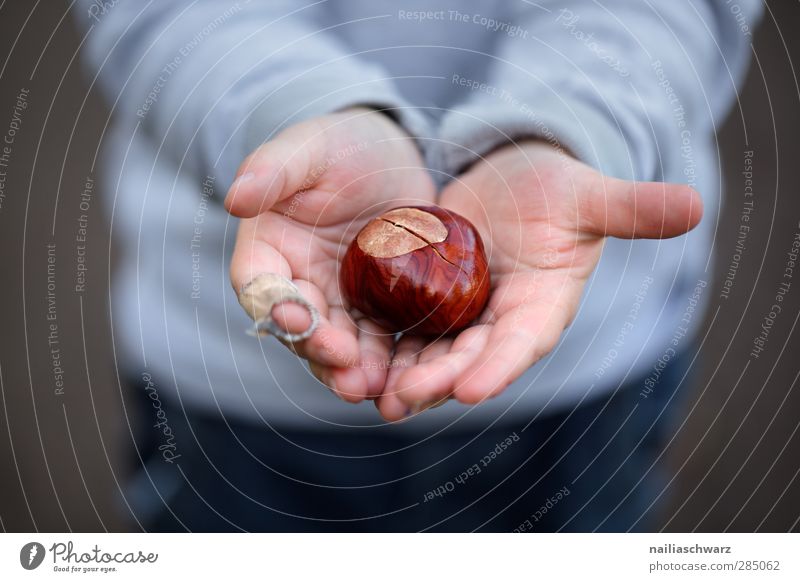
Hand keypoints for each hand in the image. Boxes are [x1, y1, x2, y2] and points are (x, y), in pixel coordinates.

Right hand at [227, 108, 435, 401]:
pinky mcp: (375, 305)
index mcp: (269, 250)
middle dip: (318, 349)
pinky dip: (384, 358)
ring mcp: (338, 299)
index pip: (260, 285)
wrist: (389, 155)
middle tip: (344, 369)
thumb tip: (234, 198)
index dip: (273, 305)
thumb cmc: (339, 146)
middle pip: (300, 326)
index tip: (297, 317)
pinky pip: (376, 338)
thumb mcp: (307, 148)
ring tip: (369, 387)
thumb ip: (272, 170)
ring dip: (350, 367)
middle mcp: (298, 283)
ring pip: (337, 342)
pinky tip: (400, 375)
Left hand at [376, 141, 701, 419]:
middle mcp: (501, 320)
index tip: (471, 388)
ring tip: (374, 396)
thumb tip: (695, 206)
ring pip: (433, 353)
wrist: (514, 181)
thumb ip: (630, 208)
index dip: (500, 366)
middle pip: (471, 358)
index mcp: (543, 305)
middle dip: (439, 380)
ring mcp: (463, 315)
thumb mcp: (586, 195)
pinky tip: (355, 356)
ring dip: (406, 376)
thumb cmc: (556, 188)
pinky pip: (405, 328)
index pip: (523, 342)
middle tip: (404, 399)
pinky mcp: (429, 300)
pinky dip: (385, 344)